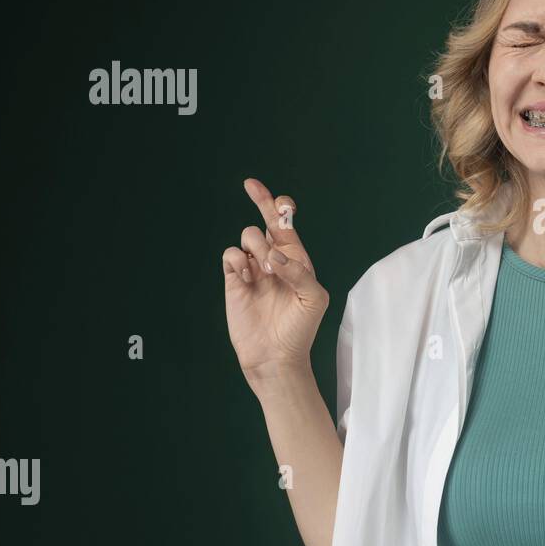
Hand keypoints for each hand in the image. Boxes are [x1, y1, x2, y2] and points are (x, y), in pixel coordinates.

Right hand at [222, 178, 329, 385]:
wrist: (276, 356)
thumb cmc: (300, 328)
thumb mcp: (314, 298)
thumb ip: (299, 272)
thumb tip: (275, 256)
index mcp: (296, 259)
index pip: (287, 224)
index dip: (281, 206)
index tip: (281, 200)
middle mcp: (273, 259)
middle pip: (264, 220)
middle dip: (262, 203)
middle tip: (253, 189)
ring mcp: (253, 268)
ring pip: (247, 236)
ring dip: (257, 247)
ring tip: (266, 271)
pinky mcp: (234, 280)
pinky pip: (230, 255)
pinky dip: (237, 260)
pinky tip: (247, 277)